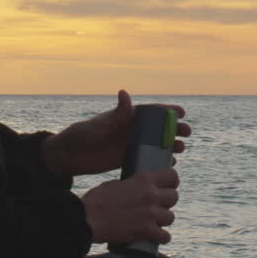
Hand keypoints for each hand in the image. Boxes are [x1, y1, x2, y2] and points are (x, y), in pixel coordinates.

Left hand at [42, 89, 190, 176]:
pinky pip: (148, 159)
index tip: (182, 112)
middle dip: (175, 129)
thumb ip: (117, 113)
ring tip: (180, 149)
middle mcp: (131, 130)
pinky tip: (169, 164)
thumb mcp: (101, 123)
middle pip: (159, 128)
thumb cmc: (83, 135)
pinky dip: (159, 161)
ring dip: (171, 145)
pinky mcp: (127, 159)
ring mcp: (130, 145)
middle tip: (186, 133)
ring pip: (157, 144)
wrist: (70, 156)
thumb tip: (125, 93)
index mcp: (127, 117)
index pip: (152, 111)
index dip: (168, 110)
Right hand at [80, 167, 179, 244]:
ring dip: (164, 220)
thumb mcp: (117, 183)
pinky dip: (162, 238)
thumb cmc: (97, 200)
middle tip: (158, 205)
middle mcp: (151, 195)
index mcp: (144, 179)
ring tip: (155, 222)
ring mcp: (151, 214)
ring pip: (170, 217)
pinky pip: (165, 236)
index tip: (167, 186)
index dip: (171, 181)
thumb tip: (136, 188)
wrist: (88, 219)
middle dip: (167, 201)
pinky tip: (157, 237)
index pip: (172, 176)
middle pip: (174, 197)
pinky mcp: (146, 231)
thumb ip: (131, 185)